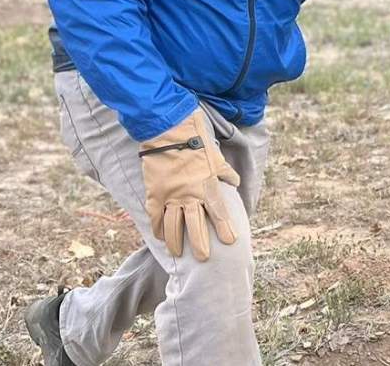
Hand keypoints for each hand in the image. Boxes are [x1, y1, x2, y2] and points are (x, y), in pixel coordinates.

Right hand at [140, 110, 240, 261]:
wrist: (168, 131)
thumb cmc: (195, 140)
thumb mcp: (216, 157)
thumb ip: (225, 173)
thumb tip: (234, 183)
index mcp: (207, 186)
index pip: (218, 212)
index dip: (225, 228)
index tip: (231, 241)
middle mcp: (190, 195)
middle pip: (195, 225)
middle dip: (200, 244)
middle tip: (204, 258)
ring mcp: (170, 196)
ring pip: (173, 226)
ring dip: (176, 242)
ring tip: (178, 254)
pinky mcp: (154, 193)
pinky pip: (155, 217)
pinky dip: (158, 228)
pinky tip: (161, 237)